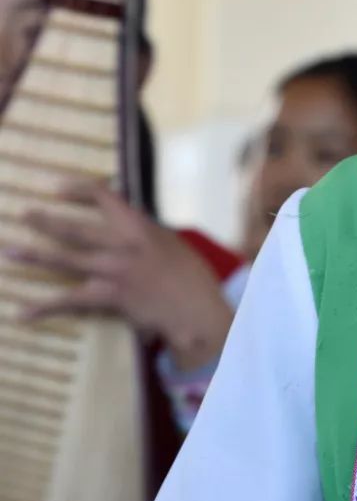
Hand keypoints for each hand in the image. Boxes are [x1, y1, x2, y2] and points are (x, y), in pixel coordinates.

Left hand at [15, 183, 233, 367]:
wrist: (194, 307)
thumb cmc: (189, 274)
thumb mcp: (168, 241)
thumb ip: (144, 230)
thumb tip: (129, 217)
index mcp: (137, 225)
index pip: (103, 195)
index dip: (77, 189)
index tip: (56, 188)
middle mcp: (121, 243)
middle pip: (75, 228)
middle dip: (45, 221)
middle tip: (22, 214)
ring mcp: (112, 270)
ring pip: (66, 260)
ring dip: (35, 255)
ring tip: (10, 250)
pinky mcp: (107, 297)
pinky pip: (69, 301)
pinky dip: (44, 307)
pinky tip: (21, 312)